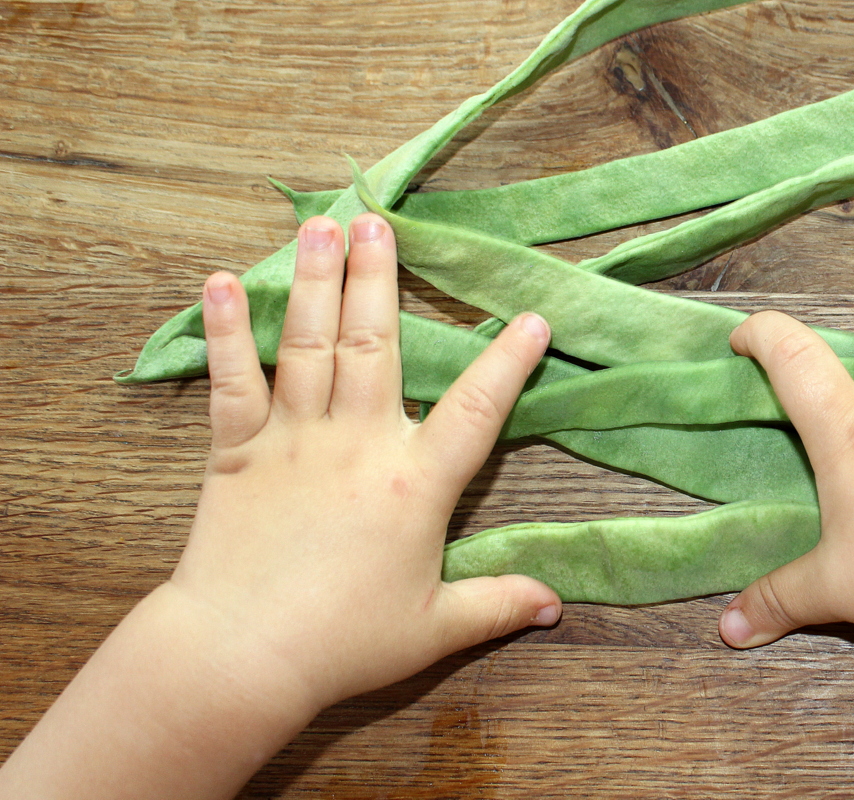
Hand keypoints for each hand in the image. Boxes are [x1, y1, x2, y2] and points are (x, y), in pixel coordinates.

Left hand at [173, 212, 560, 711]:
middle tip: (381, 221)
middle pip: (377, 343)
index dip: (509, 362)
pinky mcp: (236, 448)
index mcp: (414, 482)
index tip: (533, 317)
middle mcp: (358, 442)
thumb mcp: (434, 629)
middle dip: (379, 277)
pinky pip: (232, 379)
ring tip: (323, 224)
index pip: (477, 411)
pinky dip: (227, 330)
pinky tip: (223, 280)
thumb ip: (497, 604)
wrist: (243, 655)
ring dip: (318, 280)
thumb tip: (557, 604)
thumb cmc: (343, 642)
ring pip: (310, 344)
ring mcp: (294, 438)